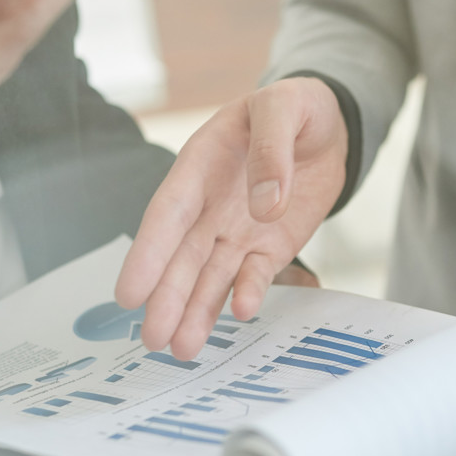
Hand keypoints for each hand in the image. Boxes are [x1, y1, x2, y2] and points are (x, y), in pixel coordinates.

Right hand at [115, 77, 347, 359]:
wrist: (328, 124)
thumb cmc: (293, 107)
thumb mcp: (283, 108)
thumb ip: (271, 150)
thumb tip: (265, 205)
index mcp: (200, 166)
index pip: (167, 215)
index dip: (147, 254)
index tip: (128, 293)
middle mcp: (210, 206)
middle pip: (182, 259)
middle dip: (167, 300)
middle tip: (153, 339)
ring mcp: (238, 231)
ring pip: (210, 277)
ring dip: (197, 312)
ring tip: (184, 349)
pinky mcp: (269, 247)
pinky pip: (254, 275)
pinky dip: (248, 294)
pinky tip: (240, 314)